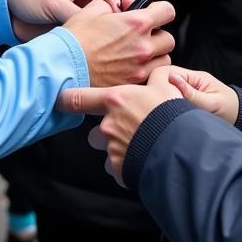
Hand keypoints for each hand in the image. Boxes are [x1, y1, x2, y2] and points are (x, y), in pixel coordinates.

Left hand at [7, 0, 121, 41]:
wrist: (6, 10)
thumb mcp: (53, 3)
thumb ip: (77, 14)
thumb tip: (98, 27)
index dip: (115, 3)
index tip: (116, 18)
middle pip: (107, 4)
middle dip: (110, 17)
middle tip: (113, 32)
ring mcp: (78, 6)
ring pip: (99, 18)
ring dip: (99, 28)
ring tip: (102, 40)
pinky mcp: (72, 19)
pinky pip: (87, 28)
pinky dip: (89, 35)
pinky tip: (90, 43)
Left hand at [57, 66, 181, 184]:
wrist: (181, 148)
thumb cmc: (172, 115)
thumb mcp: (166, 87)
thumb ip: (155, 78)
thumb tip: (157, 72)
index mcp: (115, 101)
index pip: (78, 99)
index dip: (66, 100)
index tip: (60, 100)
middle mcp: (108, 125)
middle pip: (94, 133)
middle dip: (106, 133)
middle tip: (128, 131)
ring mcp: (112, 149)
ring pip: (107, 151)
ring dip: (117, 150)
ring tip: (139, 147)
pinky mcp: (119, 169)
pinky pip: (117, 168)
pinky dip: (126, 166)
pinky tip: (142, 159)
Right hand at [61, 0, 174, 86]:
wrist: (62, 67)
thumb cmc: (74, 40)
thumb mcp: (91, 10)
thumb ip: (111, 5)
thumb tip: (119, 8)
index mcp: (136, 23)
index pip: (168, 11)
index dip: (160, 11)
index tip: (154, 14)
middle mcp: (143, 46)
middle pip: (169, 39)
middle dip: (157, 36)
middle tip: (142, 37)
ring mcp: (140, 68)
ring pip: (163, 61)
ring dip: (155, 56)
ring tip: (137, 55)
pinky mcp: (133, 84)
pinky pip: (150, 77)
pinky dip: (145, 73)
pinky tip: (130, 69)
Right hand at [166, 66, 238, 124]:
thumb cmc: (230, 111)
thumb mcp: (212, 103)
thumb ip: (192, 94)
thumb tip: (171, 79)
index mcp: (197, 77)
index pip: (171, 72)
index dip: (162, 83)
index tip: (159, 96)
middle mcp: (191, 81)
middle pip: (166, 80)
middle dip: (161, 92)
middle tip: (161, 108)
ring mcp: (189, 90)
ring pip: (168, 90)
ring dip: (165, 100)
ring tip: (166, 113)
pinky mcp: (187, 100)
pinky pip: (173, 99)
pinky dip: (170, 106)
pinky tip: (169, 115)